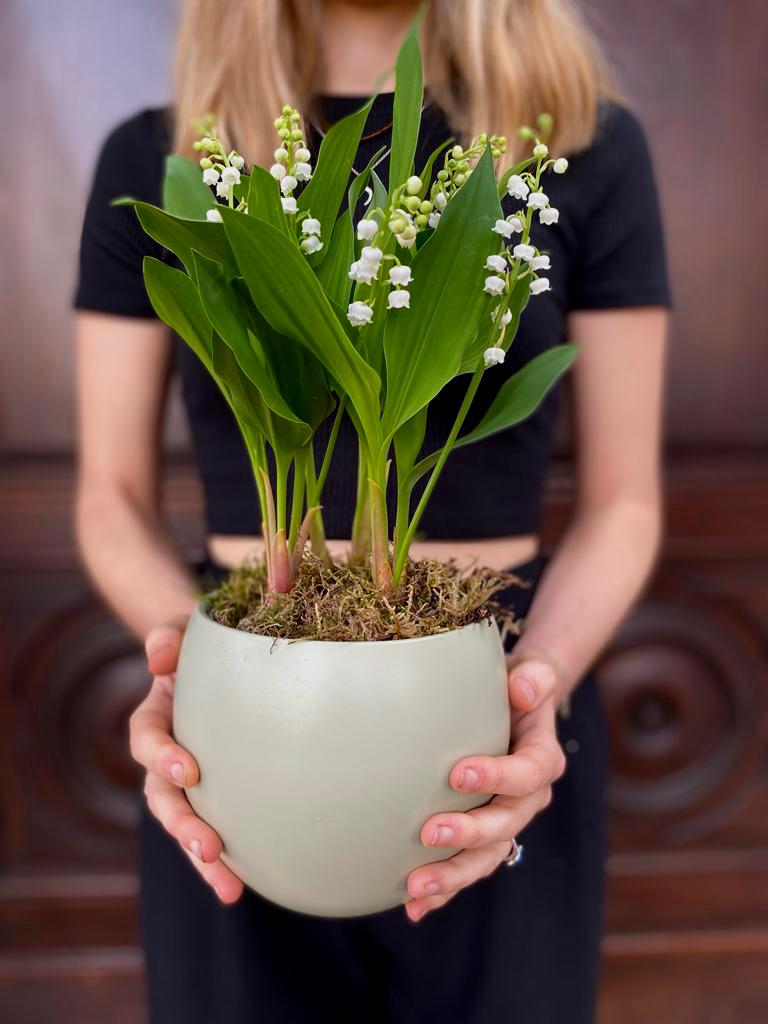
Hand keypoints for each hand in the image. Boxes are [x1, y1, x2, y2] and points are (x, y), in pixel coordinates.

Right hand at [129, 616, 243, 903]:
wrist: (228, 657)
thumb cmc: (204, 642)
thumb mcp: (184, 628)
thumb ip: (169, 636)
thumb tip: (159, 658)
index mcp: (157, 715)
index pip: (147, 738)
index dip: (162, 756)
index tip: (189, 770)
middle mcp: (168, 753)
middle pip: (162, 798)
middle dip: (183, 825)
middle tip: (209, 847)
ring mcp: (192, 780)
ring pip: (187, 823)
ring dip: (203, 857)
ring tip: (229, 886)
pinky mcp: (220, 794)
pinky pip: (220, 828)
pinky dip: (230, 859)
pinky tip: (247, 885)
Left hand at [404, 656, 566, 922]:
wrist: (518, 709)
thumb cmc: (518, 688)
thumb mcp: (531, 673)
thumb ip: (533, 678)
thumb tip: (522, 687)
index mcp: (542, 759)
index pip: (527, 773)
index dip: (497, 776)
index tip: (457, 774)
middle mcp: (528, 799)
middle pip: (504, 825)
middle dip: (468, 834)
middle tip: (429, 834)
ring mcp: (506, 823)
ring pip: (486, 857)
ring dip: (452, 876)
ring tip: (415, 888)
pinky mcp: (484, 837)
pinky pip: (467, 867)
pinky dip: (444, 891)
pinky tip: (413, 906)